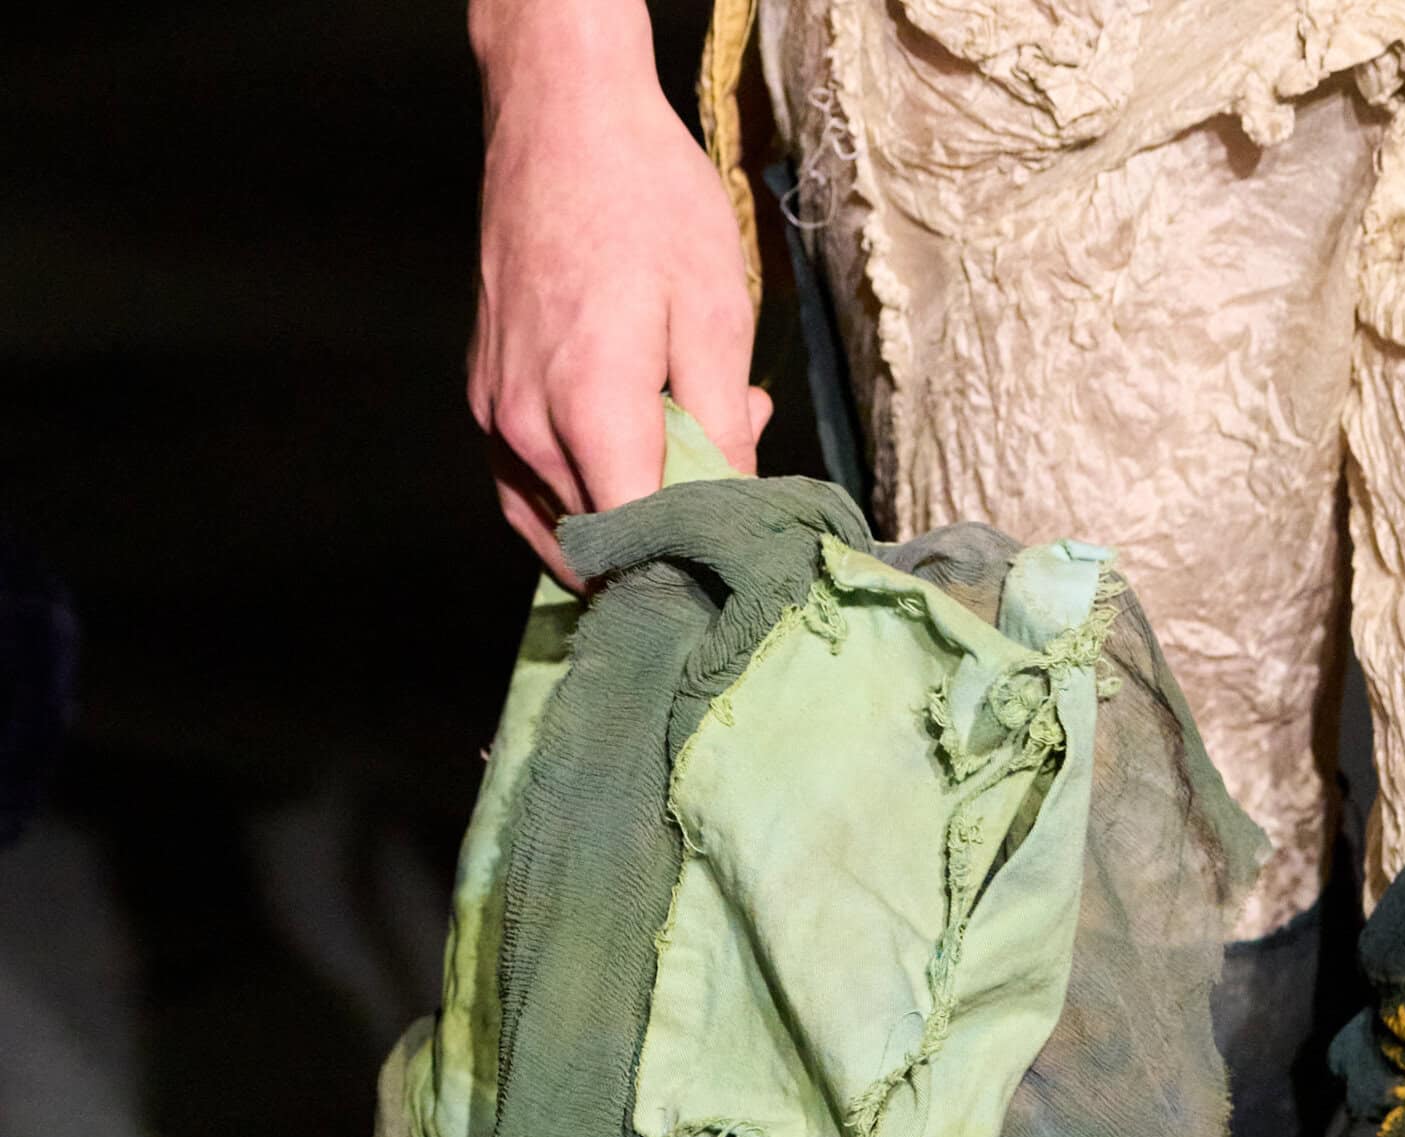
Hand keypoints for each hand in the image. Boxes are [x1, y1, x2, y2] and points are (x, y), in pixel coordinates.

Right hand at [468, 0, 770, 586]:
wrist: (560, 117)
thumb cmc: (645, 198)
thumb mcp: (717, 311)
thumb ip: (724, 429)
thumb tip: (735, 510)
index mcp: (590, 408)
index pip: (636, 544)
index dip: (685, 566)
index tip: (729, 559)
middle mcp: (527, 427)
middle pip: (600, 544)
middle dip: (667, 532)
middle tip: (724, 463)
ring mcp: (495, 416)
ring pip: (561, 527)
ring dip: (625, 513)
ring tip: (681, 443)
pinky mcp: (484, 400)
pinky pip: (531, 488)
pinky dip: (585, 490)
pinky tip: (633, 443)